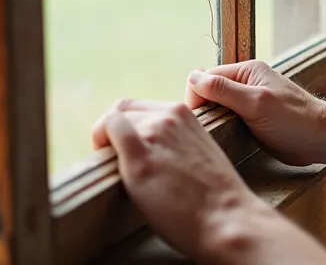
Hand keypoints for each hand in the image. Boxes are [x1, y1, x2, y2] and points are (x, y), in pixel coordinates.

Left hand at [91, 100, 268, 260]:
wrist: (226, 218)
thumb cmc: (213, 196)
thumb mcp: (197, 152)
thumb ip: (175, 141)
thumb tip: (149, 147)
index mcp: (185, 114)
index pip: (141, 107)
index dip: (129, 125)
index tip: (127, 145)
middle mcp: (169, 117)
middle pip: (125, 110)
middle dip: (115, 131)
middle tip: (114, 158)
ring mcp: (154, 134)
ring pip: (114, 118)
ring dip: (107, 139)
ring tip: (113, 165)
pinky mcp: (140, 156)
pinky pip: (109, 128)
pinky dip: (100, 138)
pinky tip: (103, 159)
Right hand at [184, 60, 325, 166]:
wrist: (322, 139)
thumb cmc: (294, 121)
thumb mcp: (255, 103)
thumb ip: (224, 89)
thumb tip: (193, 77)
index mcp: (247, 71)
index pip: (207, 77)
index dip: (197, 96)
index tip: (199, 119)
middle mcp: (248, 82)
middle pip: (211, 91)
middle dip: (205, 108)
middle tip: (207, 130)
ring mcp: (252, 100)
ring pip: (219, 106)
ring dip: (215, 119)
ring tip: (215, 136)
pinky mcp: (255, 118)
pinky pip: (230, 119)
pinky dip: (224, 127)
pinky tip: (225, 139)